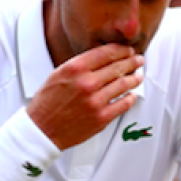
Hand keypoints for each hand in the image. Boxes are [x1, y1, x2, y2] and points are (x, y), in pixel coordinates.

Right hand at [26, 44, 143, 149]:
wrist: (42, 130)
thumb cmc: (47, 103)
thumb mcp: (58, 74)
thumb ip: (80, 65)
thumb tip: (102, 58)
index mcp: (75, 68)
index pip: (107, 52)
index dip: (122, 50)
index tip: (128, 50)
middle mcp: (87, 83)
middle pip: (119, 67)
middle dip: (132, 62)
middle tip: (138, 60)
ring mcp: (95, 101)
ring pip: (124, 84)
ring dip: (134, 78)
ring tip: (138, 76)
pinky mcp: (101, 118)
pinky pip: (123, 104)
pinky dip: (130, 98)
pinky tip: (131, 95)